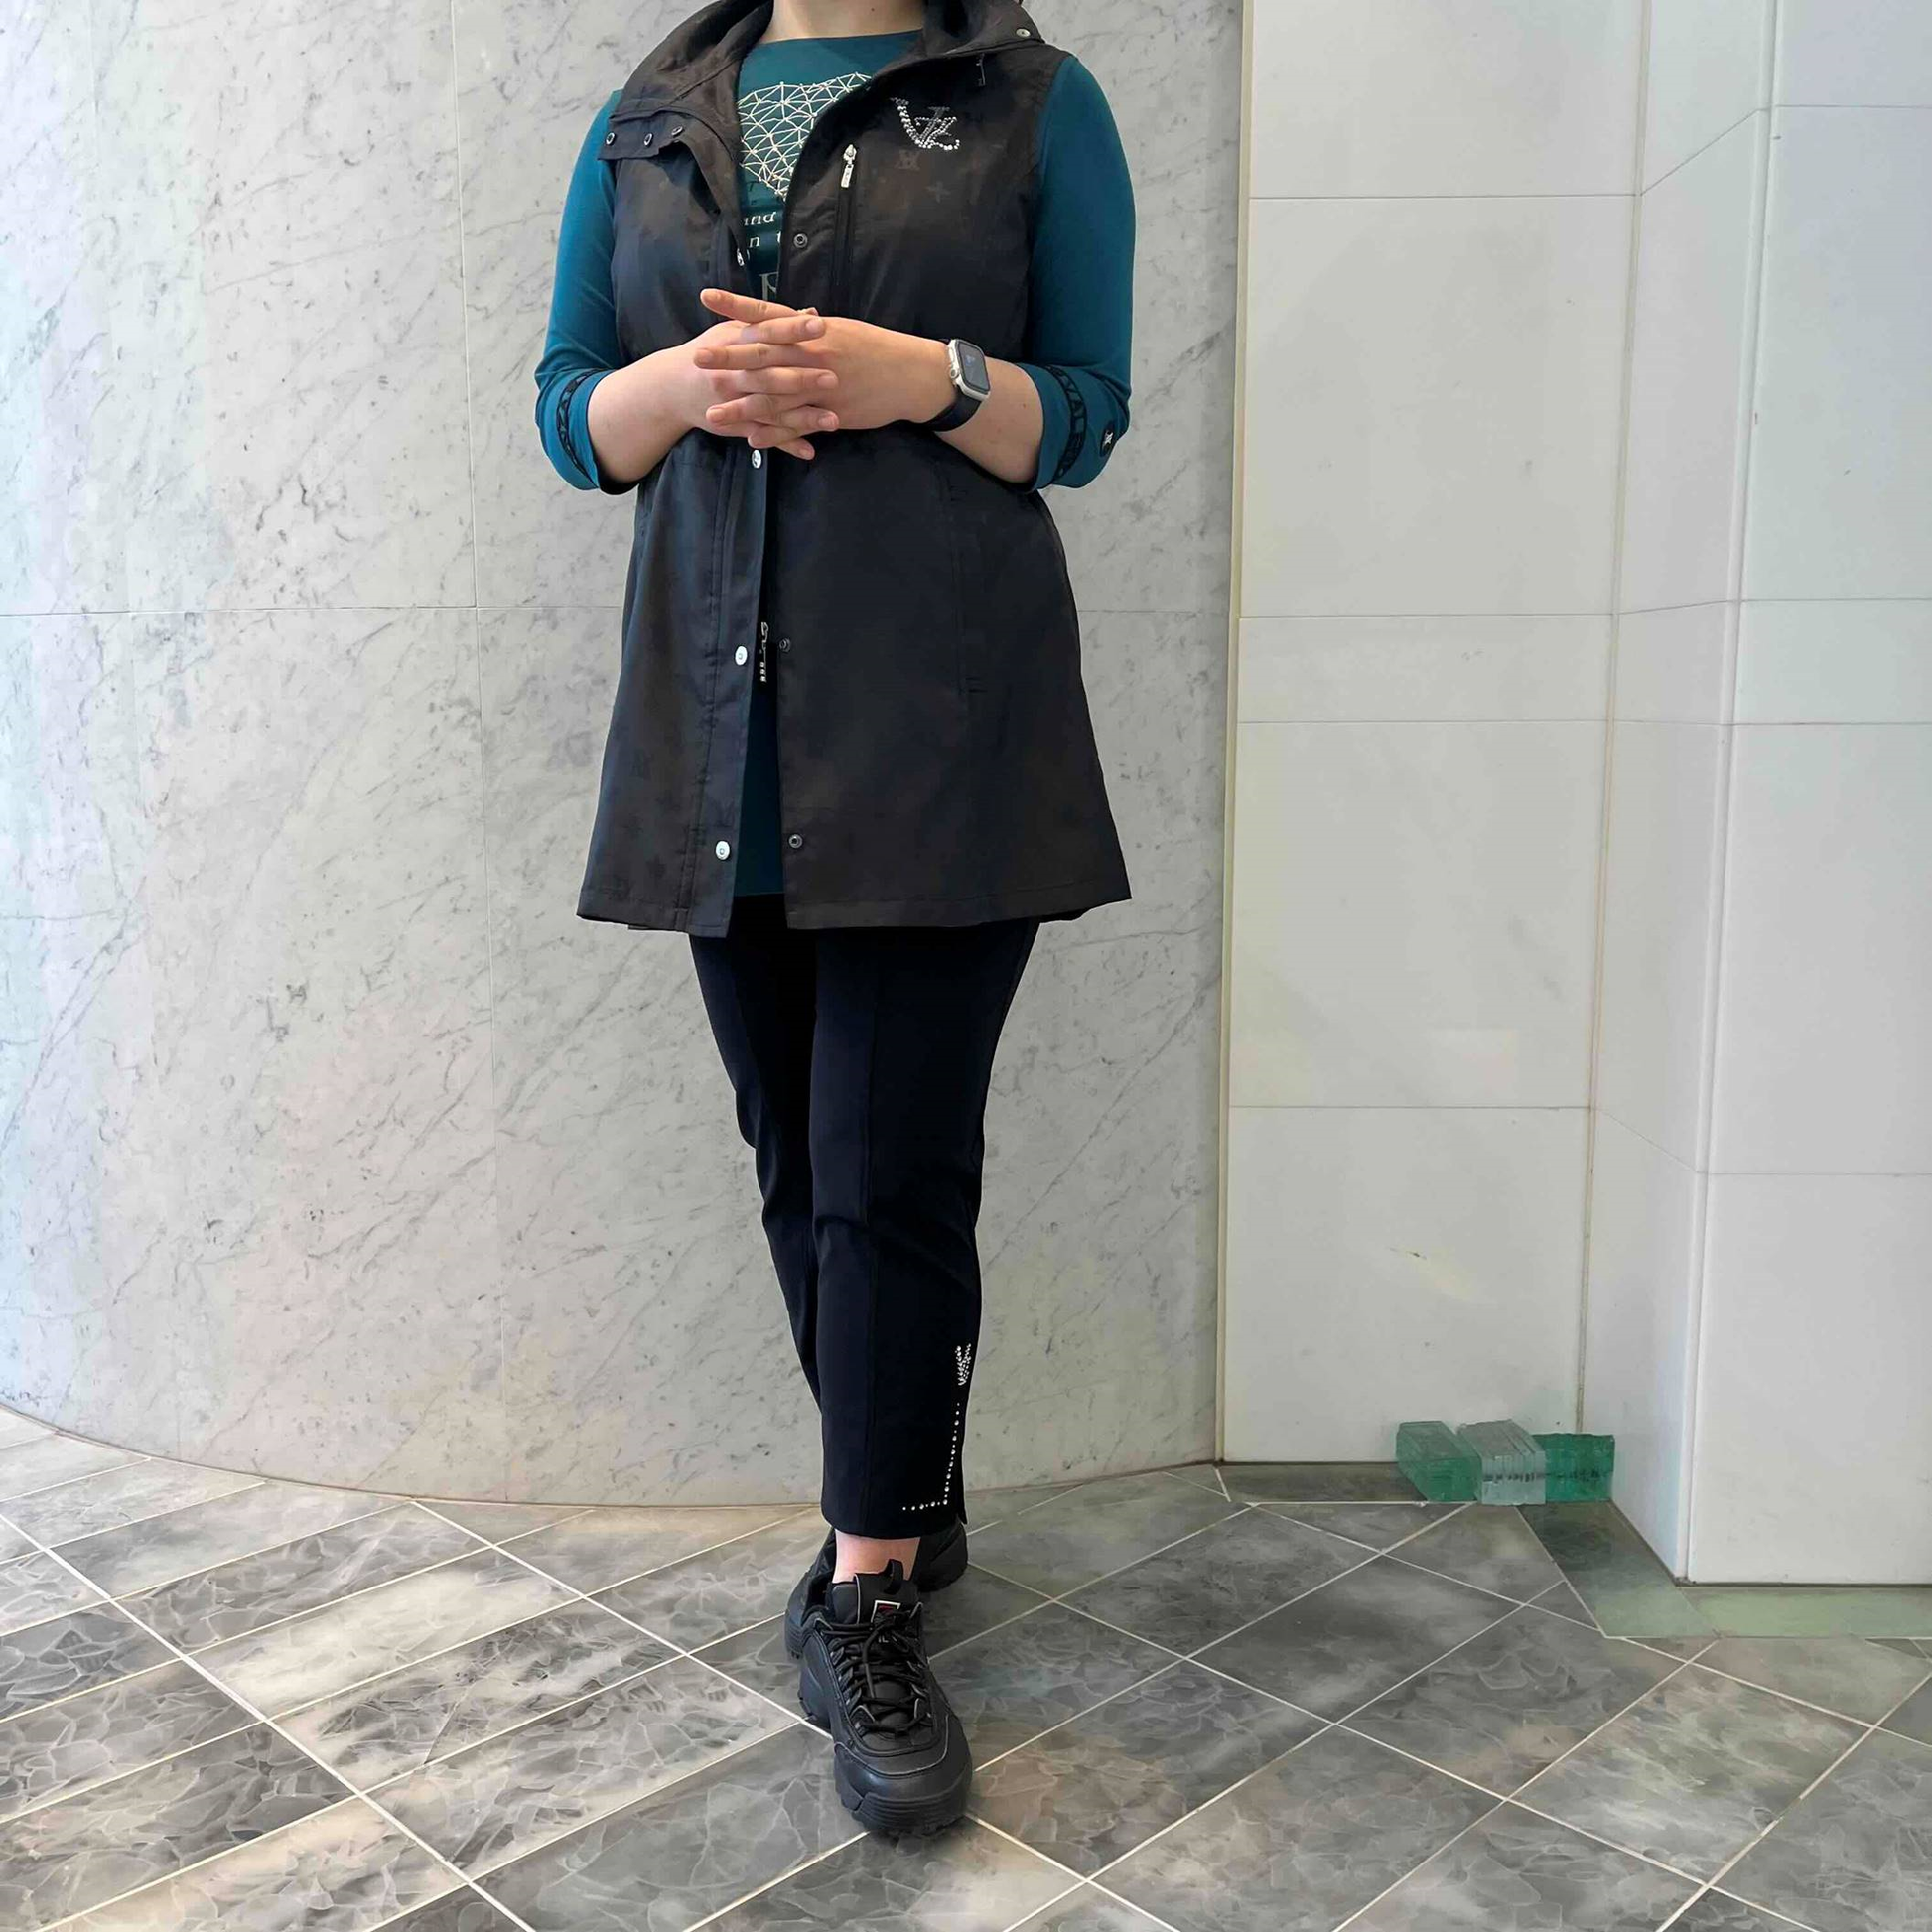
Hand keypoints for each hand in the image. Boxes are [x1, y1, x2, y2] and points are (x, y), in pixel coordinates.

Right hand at [679, 304, 841, 459]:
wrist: (672, 387)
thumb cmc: (711, 351)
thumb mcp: (735, 330)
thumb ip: (772, 323)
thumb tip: (811, 311)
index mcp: (736, 341)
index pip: (767, 331)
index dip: (792, 327)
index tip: (820, 324)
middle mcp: (733, 371)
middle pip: (770, 372)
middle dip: (801, 376)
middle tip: (833, 378)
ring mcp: (734, 400)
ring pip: (771, 408)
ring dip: (802, 416)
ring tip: (833, 421)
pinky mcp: (735, 424)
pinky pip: (764, 435)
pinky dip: (786, 443)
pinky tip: (810, 450)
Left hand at [695, 289, 954, 438]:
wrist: (910, 375)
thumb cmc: (876, 349)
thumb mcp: (843, 331)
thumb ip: (811, 329)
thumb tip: (790, 319)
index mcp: (813, 331)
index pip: (768, 315)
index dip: (736, 306)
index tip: (706, 298)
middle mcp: (813, 355)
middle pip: (763, 356)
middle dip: (729, 358)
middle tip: (697, 359)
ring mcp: (821, 386)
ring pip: (775, 397)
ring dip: (742, 406)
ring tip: (712, 412)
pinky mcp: (831, 412)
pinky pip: (797, 425)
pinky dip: (775, 433)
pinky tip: (750, 440)